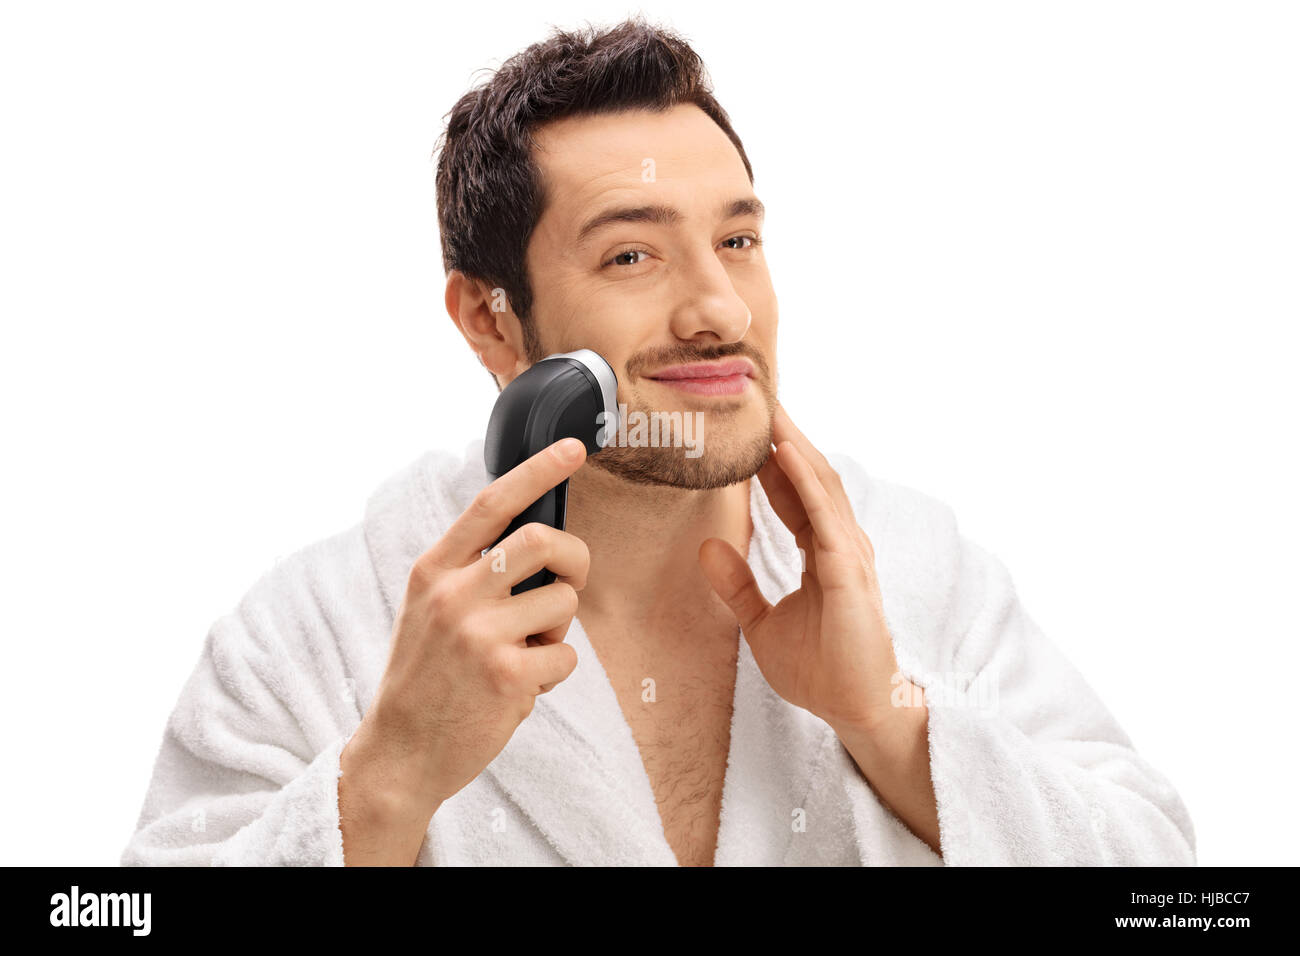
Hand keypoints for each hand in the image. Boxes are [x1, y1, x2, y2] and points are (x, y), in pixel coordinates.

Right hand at [347, 437, 590, 819]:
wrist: (400, 752)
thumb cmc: (425, 678)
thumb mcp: (427, 609)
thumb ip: (470, 572)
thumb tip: (537, 541)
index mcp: (433, 570)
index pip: (491, 504)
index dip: (537, 471)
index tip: (573, 449)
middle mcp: (454, 594)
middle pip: (542, 541)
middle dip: (574, 558)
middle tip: (569, 583)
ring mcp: (479, 634)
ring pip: (563, 603)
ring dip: (558, 631)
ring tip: (525, 654)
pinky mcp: (507, 674)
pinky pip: (566, 656)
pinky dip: (555, 673)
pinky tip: (521, 688)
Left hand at [698, 403, 909, 734]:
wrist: (855, 709)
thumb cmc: (820, 670)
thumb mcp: (761, 624)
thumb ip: (738, 586)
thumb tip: (707, 549)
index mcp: (821, 552)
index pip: (793, 493)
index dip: (771, 459)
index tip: (746, 427)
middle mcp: (839, 544)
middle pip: (809, 477)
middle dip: (784, 436)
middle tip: (756, 395)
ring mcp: (848, 554)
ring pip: (819, 485)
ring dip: (794, 445)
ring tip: (768, 408)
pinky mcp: (849, 572)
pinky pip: (823, 516)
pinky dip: (804, 481)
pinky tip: (786, 453)